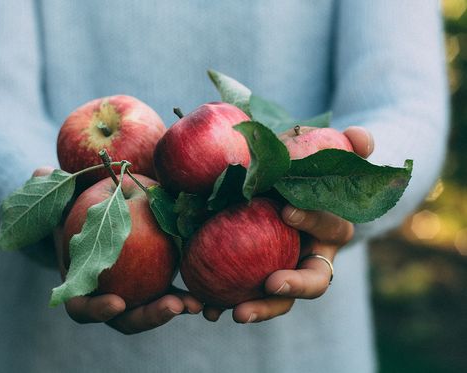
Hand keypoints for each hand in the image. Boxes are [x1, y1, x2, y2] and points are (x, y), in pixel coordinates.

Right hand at [32, 167, 202, 333]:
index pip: (84, 308)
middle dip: (149, 317)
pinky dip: (187, 294)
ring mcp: (134, 294)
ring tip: (196, 303)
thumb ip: (51, 190)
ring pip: (153, 310)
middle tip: (172, 306)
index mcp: (80, 286)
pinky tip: (205, 289)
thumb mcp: (63, 201)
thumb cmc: (75, 212)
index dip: (97, 310)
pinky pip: (172, 292)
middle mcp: (107, 296)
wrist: (99, 217)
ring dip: (174, 308)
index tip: (116, 302)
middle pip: (127, 319)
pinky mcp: (157, 283)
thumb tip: (39, 170)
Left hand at [203, 126, 373, 322]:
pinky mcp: (254, 280)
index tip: (286, 209)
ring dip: (260, 308)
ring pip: (279, 299)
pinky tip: (203, 308)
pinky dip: (224, 305)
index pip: (331, 227)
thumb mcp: (321, 151)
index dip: (313, 219)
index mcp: (331, 229)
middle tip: (271, 283)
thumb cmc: (302, 169)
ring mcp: (284, 273)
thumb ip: (347, 145)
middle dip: (294, 286)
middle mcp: (311, 258)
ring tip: (236, 313)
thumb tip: (361, 139)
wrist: (279, 188)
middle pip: (313, 282)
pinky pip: (243, 297)